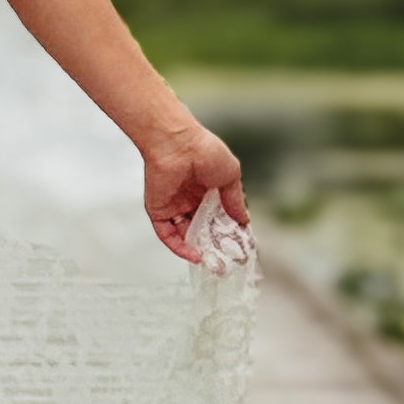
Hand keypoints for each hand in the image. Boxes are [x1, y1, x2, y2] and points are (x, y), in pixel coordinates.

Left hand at [141, 119, 249, 262]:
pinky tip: (194, 254)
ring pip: (185, 234)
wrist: (177, 143)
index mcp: (207, 189)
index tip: (239, 245)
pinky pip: (167, 234)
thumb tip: (244, 220)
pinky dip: (179, 247)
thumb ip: (235, 201)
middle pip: (202, 228)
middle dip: (213, 245)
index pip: (218, 217)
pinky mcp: (159, 210)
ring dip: (198, 248)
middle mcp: (190, 199)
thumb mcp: (230, 176)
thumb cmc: (204, 151)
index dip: (228, 231)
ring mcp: (174, 206)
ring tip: (212, 261)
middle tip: (225, 259)